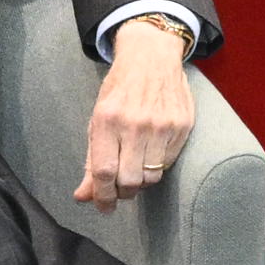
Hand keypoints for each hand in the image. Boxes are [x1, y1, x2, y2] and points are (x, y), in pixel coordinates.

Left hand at [74, 28, 196, 203]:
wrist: (151, 56)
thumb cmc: (119, 90)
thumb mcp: (97, 120)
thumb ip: (91, 161)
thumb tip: (83, 196)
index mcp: (107, 120)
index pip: (104, 172)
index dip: (102, 197)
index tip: (102, 207)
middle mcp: (135, 124)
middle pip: (129, 181)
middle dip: (122, 193)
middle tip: (119, 190)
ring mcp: (161, 126)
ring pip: (151, 177)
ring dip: (140, 181)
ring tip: (134, 169)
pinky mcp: (181, 127)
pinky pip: (167, 164)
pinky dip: (156, 167)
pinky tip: (150, 152)